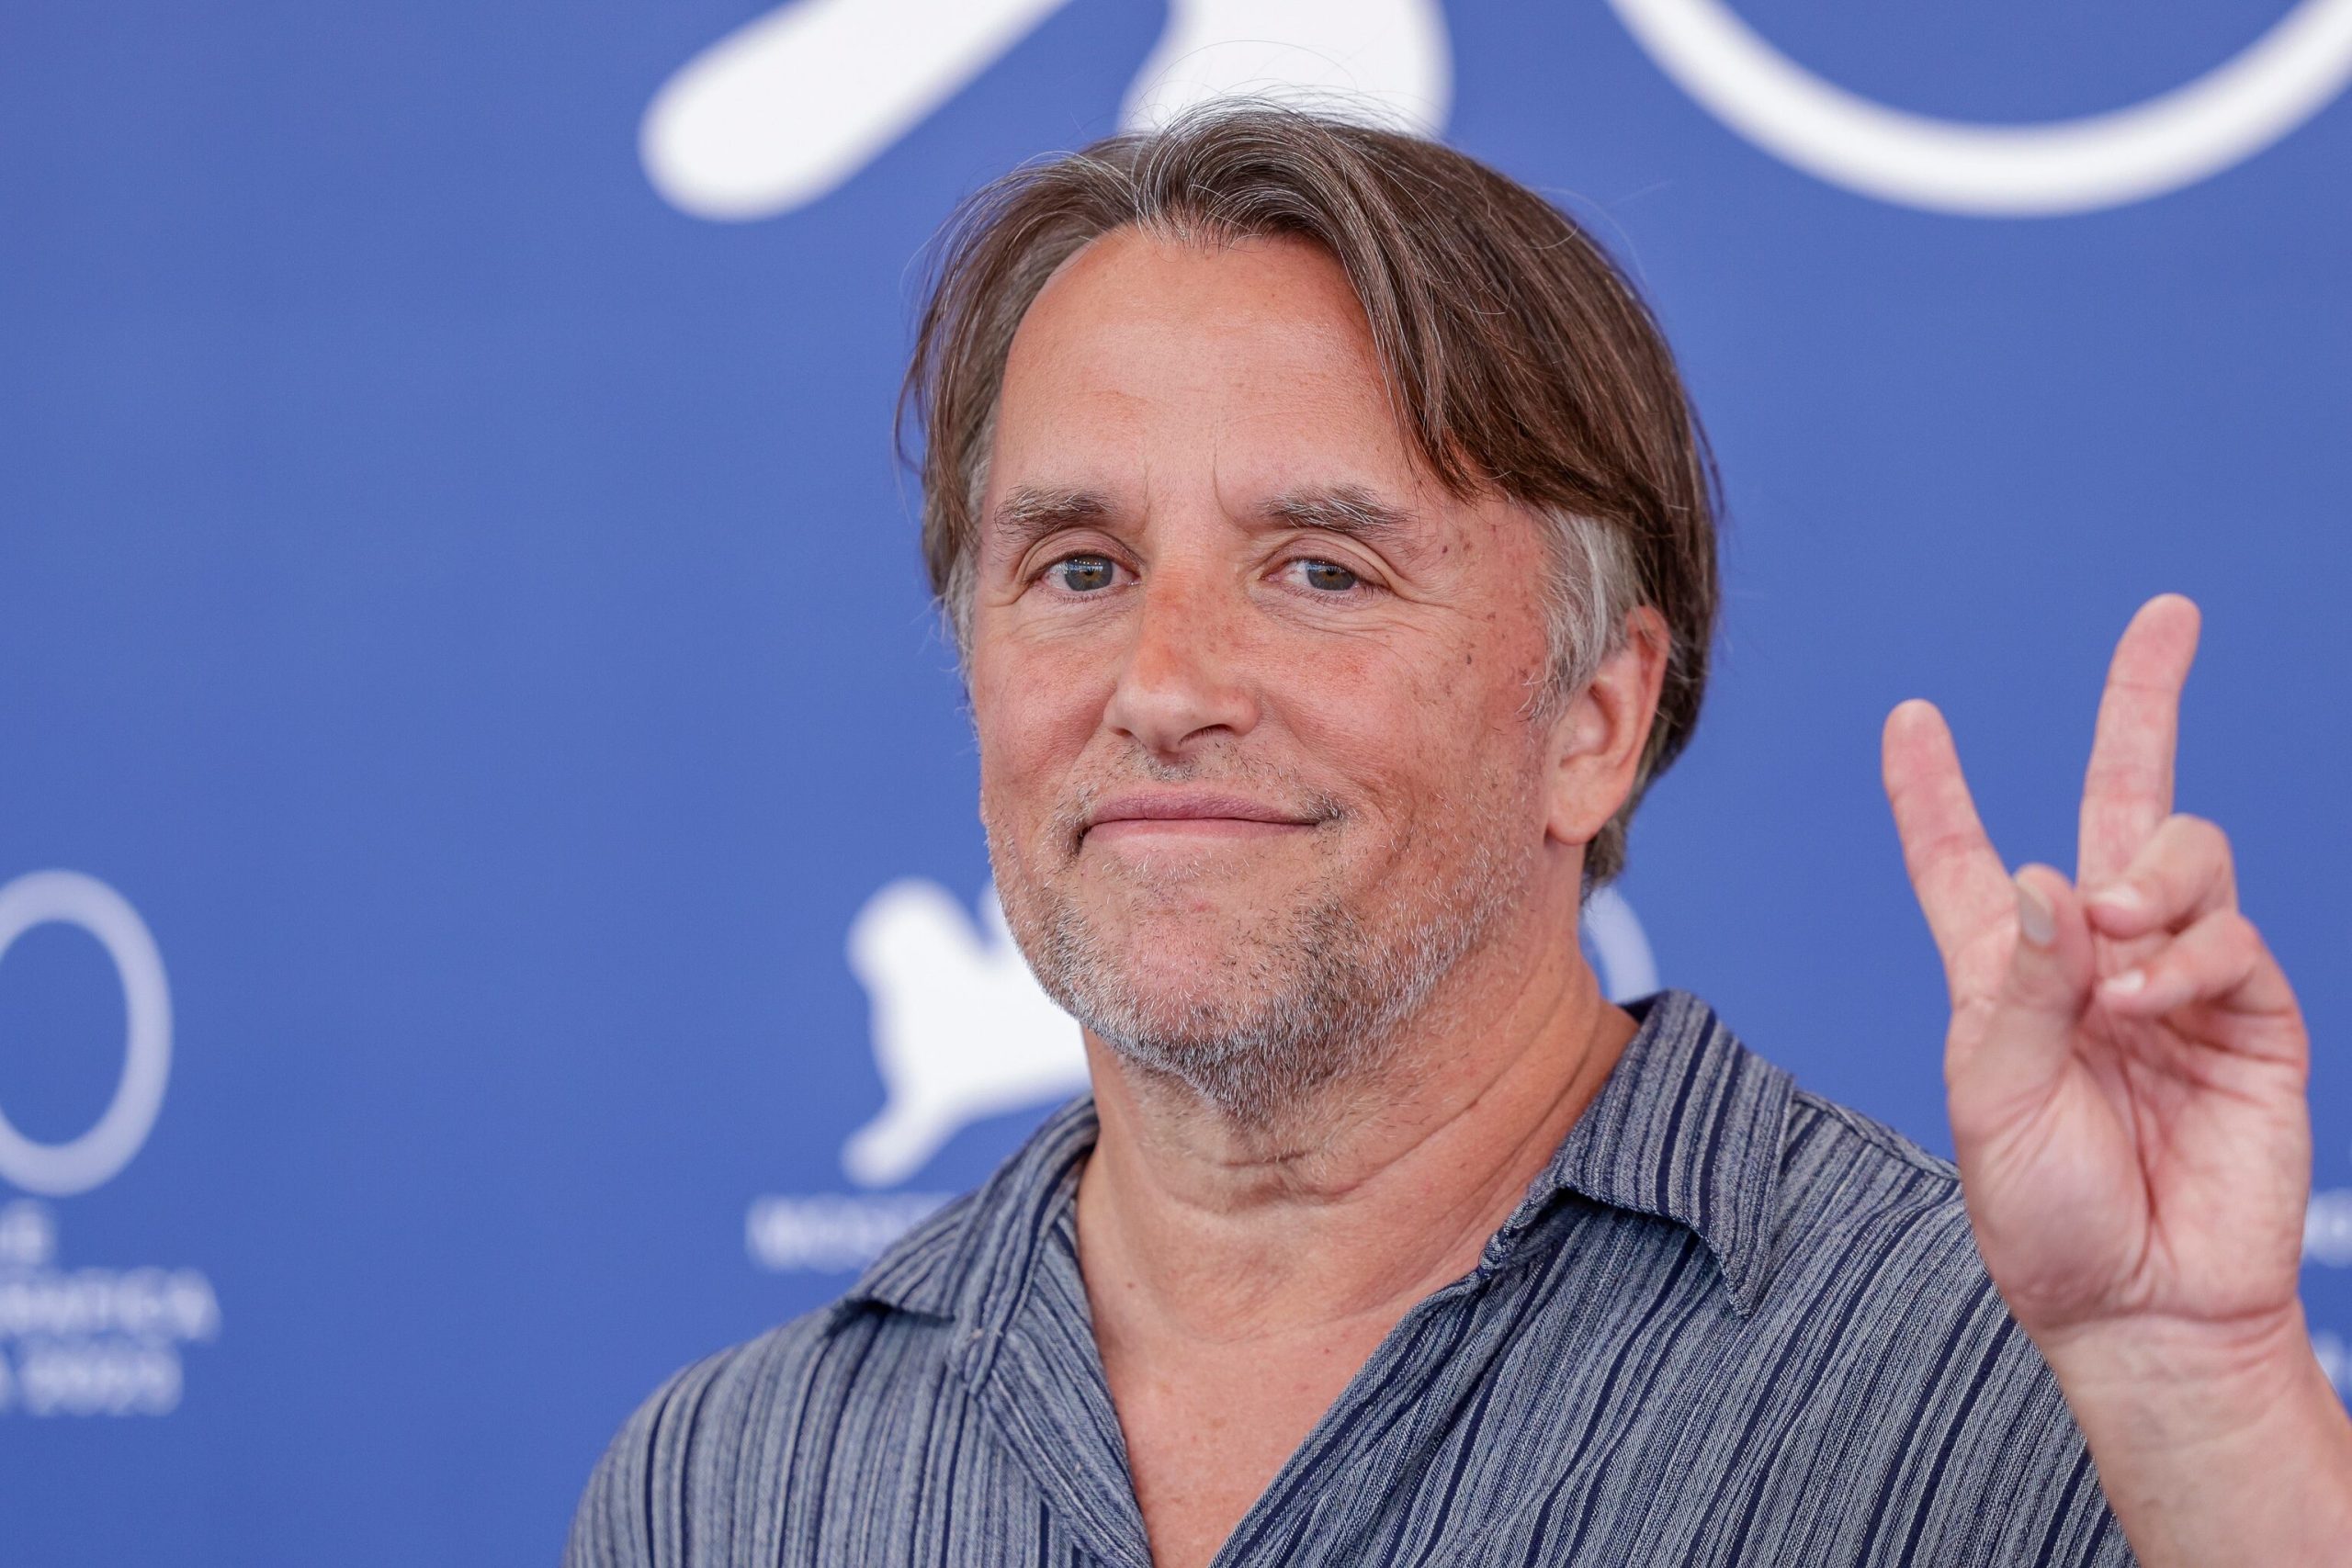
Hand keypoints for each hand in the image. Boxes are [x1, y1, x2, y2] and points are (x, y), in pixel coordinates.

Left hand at [1882, 593, 2350, 1563]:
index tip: (1911, 718)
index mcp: (2004, 973)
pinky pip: (2227, 935)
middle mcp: (2092, 957)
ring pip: (2182, 853)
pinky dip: (2184, 954)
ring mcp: (2177, 977)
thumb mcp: (1992, 1098)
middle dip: (2145, 701)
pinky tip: (2149, 999)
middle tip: (2168, 616)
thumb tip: (2047, 876)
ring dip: (2147, 882)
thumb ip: (2015, 986)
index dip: (1936, 792)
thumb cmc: (2047, 1218)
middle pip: (2121, 801)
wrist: (2144, 1307)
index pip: (1964, 860)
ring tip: (2115, 953)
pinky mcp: (2251, 1013)